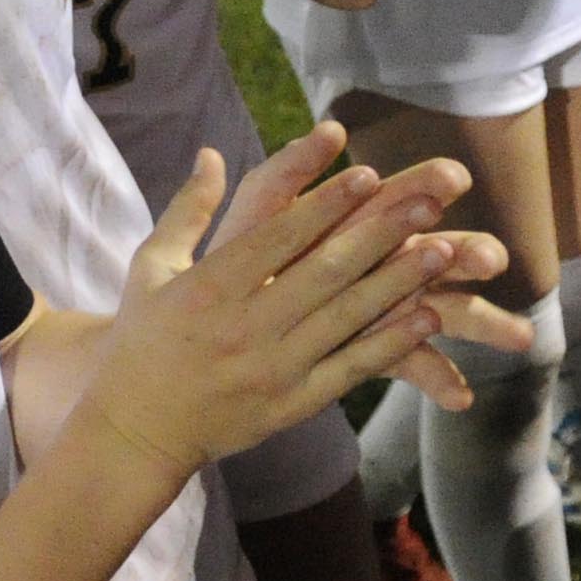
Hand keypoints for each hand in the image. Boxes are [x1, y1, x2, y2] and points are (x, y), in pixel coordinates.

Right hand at [86, 128, 506, 483]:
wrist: (138, 427)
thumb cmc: (143, 339)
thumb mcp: (150, 267)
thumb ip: (188, 211)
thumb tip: (212, 154)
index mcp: (207, 288)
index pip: (276, 237)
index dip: (324, 204)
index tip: (366, 173)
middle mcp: (243, 326)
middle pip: (324, 271)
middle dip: (381, 231)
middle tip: (428, 198)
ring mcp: (272, 368)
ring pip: (347, 317)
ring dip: (399, 281)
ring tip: (442, 247)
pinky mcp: (292, 404)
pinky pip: (351, 368)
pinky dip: (391, 343)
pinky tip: (425, 315)